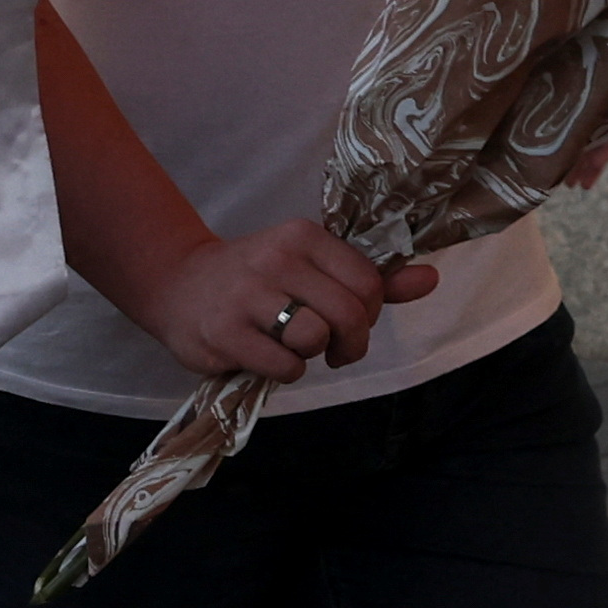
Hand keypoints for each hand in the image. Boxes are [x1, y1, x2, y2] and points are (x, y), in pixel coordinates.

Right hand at [120, 217, 439, 382]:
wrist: (177, 285)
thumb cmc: (256, 280)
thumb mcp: (311, 268)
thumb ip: (372, 278)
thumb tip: (431, 279)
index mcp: (302, 236)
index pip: (367, 282)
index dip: (369, 315)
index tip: (349, 323)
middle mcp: (276, 258)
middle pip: (347, 314)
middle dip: (351, 343)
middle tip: (335, 350)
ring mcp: (247, 295)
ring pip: (315, 338)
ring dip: (312, 355)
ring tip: (292, 347)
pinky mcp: (224, 332)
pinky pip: (284, 365)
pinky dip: (285, 371)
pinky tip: (266, 356)